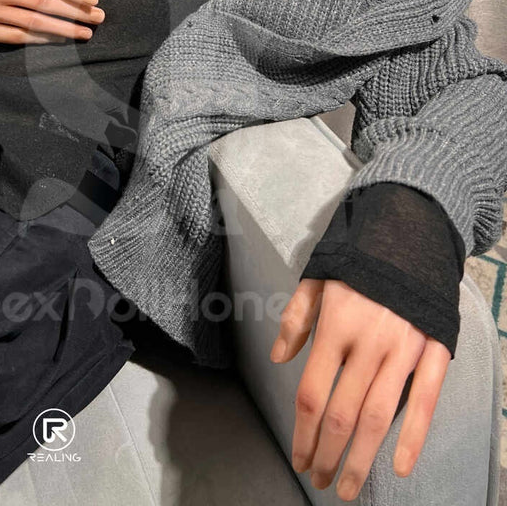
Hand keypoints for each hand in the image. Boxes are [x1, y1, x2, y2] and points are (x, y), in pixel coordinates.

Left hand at [270, 278, 451, 500]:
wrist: (412, 231)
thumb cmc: (360, 257)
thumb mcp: (318, 276)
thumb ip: (296, 317)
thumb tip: (279, 358)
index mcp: (336, 326)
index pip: (313, 394)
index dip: (303, 434)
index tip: (298, 459)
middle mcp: (368, 342)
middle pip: (342, 414)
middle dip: (328, 454)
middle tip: (319, 481)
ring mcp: (403, 349)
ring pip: (379, 416)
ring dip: (362, 458)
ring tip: (349, 487)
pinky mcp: (433, 350)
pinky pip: (425, 401)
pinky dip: (414, 437)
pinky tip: (402, 467)